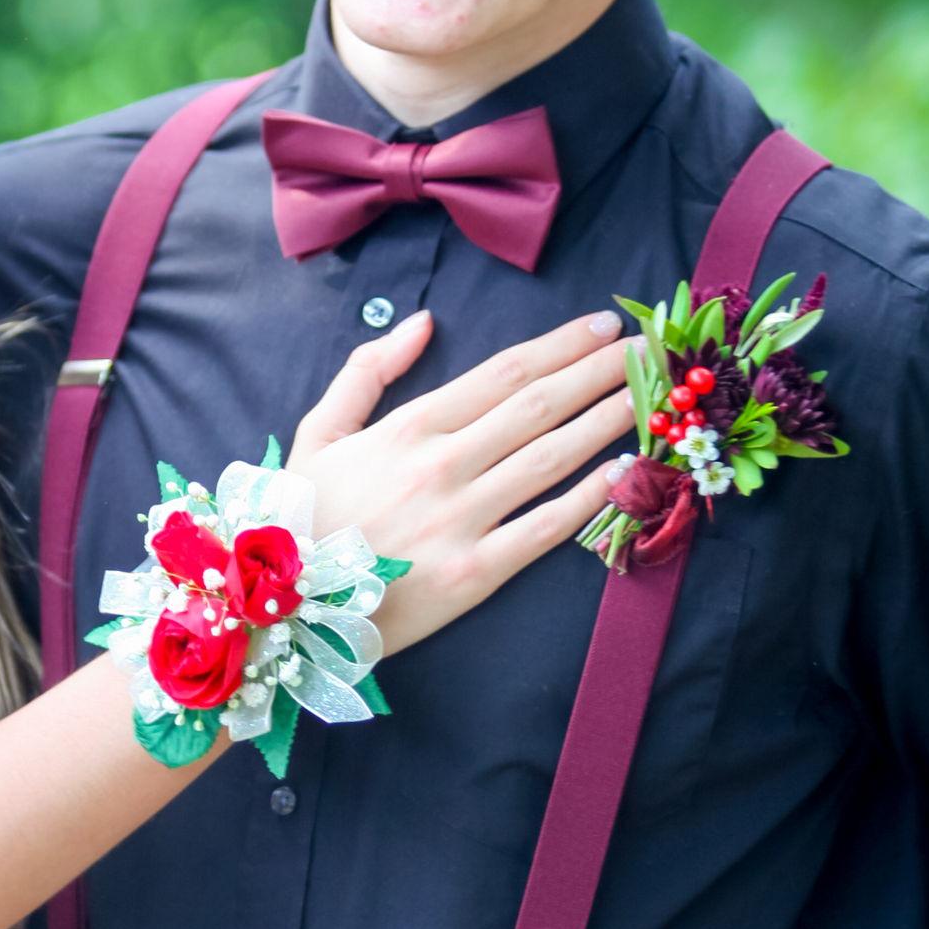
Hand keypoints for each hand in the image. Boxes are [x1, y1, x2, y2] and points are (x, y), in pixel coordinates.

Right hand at [290, 307, 633, 651]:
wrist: (278, 607)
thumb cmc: (300, 517)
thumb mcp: (319, 431)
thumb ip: (367, 371)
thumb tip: (422, 322)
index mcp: (407, 427)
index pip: (504, 372)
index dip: (561, 345)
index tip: (602, 326)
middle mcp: (441, 465)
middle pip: (540, 405)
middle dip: (601, 371)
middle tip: (651, 351)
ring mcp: (460, 519)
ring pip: (552, 457)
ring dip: (608, 420)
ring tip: (650, 397)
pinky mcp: (473, 573)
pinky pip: (545, 528)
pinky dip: (591, 496)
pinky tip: (627, 472)